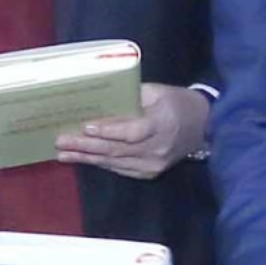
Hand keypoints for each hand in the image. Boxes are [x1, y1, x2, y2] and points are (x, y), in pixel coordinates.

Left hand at [56, 84, 207, 180]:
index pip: (132, 131)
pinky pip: (120, 169)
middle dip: (86, 146)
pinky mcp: (149, 173)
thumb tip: (101, 99)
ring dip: (87, 158)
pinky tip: (82, 159)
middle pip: (117, 150)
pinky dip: (100, 163)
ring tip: (63, 153)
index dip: (108, 130)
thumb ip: (131, 96)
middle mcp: (156, 149)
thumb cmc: (178, 103)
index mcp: (161, 124)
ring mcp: (153, 165)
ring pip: (115, 162)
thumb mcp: (158, 91)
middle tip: (61, 142)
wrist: (204, 126)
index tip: (86, 126)